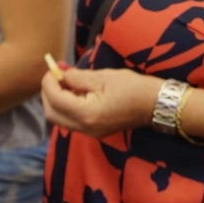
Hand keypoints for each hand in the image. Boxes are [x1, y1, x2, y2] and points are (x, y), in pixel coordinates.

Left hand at [42, 67, 160, 138]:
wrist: (155, 104)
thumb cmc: (132, 88)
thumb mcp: (102, 77)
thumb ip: (76, 77)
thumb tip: (59, 74)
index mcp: (86, 114)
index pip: (55, 100)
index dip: (48, 83)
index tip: (52, 69)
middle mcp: (85, 128)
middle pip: (52, 114)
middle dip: (48, 94)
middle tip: (54, 76)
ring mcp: (89, 133)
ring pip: (60, 119)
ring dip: (57, 100)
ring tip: (65, 81)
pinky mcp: (94, 132)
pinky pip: (72, 121)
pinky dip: (68, 106)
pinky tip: (75, 92)